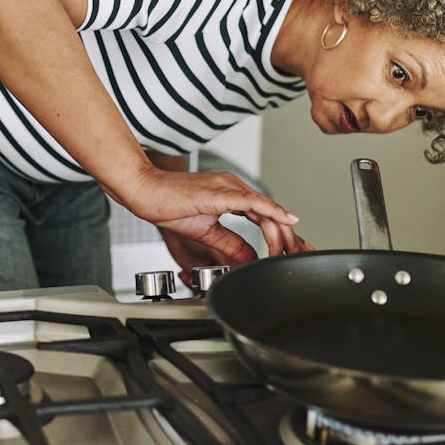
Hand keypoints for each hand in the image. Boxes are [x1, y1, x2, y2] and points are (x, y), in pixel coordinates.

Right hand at [117, 166, 313, 270]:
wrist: (144, 193)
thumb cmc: (167, 206)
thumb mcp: (206, 231)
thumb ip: (230, 244)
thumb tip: (249, 258)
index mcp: (231, 195)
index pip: (264, 215)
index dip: (280, 234)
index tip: (289, 251)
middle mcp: (234, 187)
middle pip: (271, 212)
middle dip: (288, 236)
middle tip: (299, 254)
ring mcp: (229, 187)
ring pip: (266, 208)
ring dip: (281, 231)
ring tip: (292, 249)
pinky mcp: (221, 192)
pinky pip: (254, 202)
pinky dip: (272, 212)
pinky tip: (285, 221)